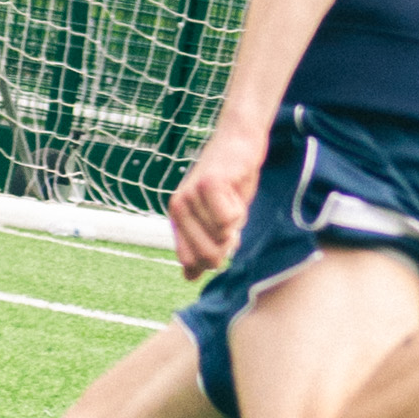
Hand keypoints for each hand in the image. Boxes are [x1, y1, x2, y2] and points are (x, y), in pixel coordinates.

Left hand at [168, 117, 267, 278]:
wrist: (238, 139)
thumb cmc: (230, 180)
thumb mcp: (215, 218)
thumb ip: (202, 246)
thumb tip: (189, 279)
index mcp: (177, 217)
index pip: (190, 261)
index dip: (213, 257)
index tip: (222, 234)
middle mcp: (179, 207)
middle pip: (209, 255)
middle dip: (228, 244)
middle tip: (231, 216)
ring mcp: (192, 195)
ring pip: (223, 236)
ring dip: (237, 221)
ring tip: (232, 196)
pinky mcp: (209, 185)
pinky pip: (230, 219)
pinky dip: (241, 208)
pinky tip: (235, 188)